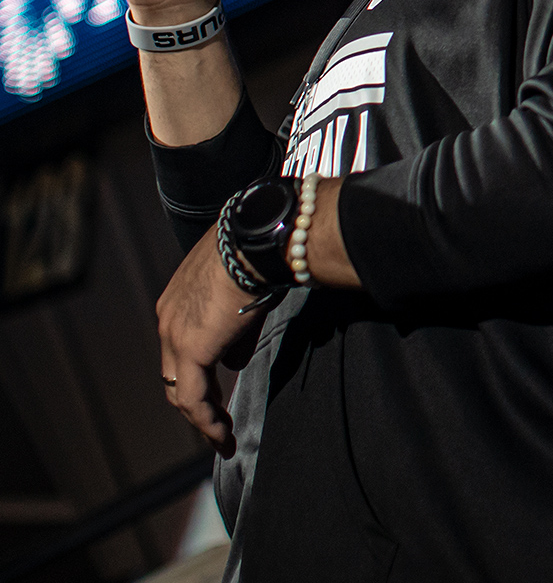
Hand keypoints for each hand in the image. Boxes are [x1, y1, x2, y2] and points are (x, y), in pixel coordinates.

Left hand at [157, 232, 264, 455]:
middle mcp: (168, 320)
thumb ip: (236, 335)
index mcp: (177, 303)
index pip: (181, 350)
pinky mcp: (191, 351)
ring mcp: (175, 337)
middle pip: (174, 375)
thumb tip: (234, 364)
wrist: (255, 240)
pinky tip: (224, 437)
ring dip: (203, 419)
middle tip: (217, 424)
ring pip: (180, 391)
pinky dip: (208, 422)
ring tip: (223, 439)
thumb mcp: (245, 296)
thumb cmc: (258, 256)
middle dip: (196, 402)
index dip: (198, 374)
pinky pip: (194, 398)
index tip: (218, 392)